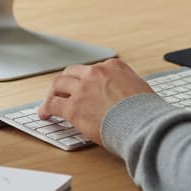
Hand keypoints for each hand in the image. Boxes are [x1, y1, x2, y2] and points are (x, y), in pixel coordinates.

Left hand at [38, 58, 153, 144]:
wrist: (142, 123)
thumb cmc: (146, 111)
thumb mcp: (141, 88)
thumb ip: (129, 86)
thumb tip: (127, 94)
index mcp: (114, 67)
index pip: (94, 69)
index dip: (87, 79)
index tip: (86, 86)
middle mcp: (96, 73)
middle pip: (73, 72)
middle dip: (67, 81)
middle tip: (63, 91)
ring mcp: (83, 88)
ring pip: (59, 84)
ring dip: (54, 92)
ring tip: (50, 100)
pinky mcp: (73, 107)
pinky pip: (53, 104)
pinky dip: (45, 108)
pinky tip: (44, 114)